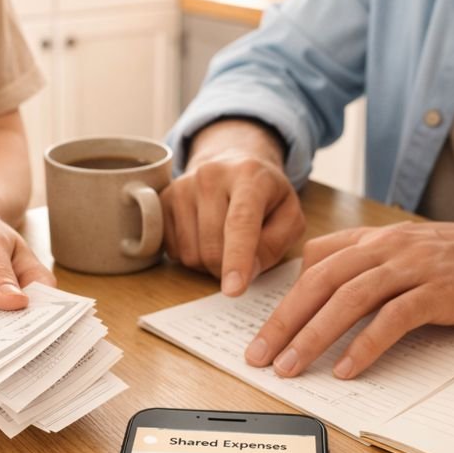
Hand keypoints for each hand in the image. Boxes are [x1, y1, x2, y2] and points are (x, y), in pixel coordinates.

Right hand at [161, 120, 303, 295]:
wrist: (232, 163)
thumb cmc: (265, 196)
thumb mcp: (289, 216)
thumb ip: (276, 245)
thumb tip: (247, 272)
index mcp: (249, 176)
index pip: (240, 222)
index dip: (237, 259)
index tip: (234, 289)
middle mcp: (211, 175)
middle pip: (212, 247)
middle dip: (227, 268)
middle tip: (241, 261)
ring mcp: (182, 186)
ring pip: (191, 254)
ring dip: (208, 264)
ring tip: (223, 243)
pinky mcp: (164, 199)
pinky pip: (174, 251)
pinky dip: (191, 255)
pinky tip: (203, 236)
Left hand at [245, 219, 453, 378]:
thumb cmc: (453, 257)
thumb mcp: (400, 249)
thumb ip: (359, 263)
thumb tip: (315, 287)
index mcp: (371, 239)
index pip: (314, 264)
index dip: (284, 296)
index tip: (264, 328)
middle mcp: (385, 248)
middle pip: (320, 283)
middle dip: (283, 321)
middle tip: (259, 355)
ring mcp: (411, 268)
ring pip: (349, 300)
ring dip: (314, 336)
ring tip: (291, 366)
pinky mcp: (437, 291)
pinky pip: (393, 319)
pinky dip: (365, 345)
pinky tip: (345, 369)